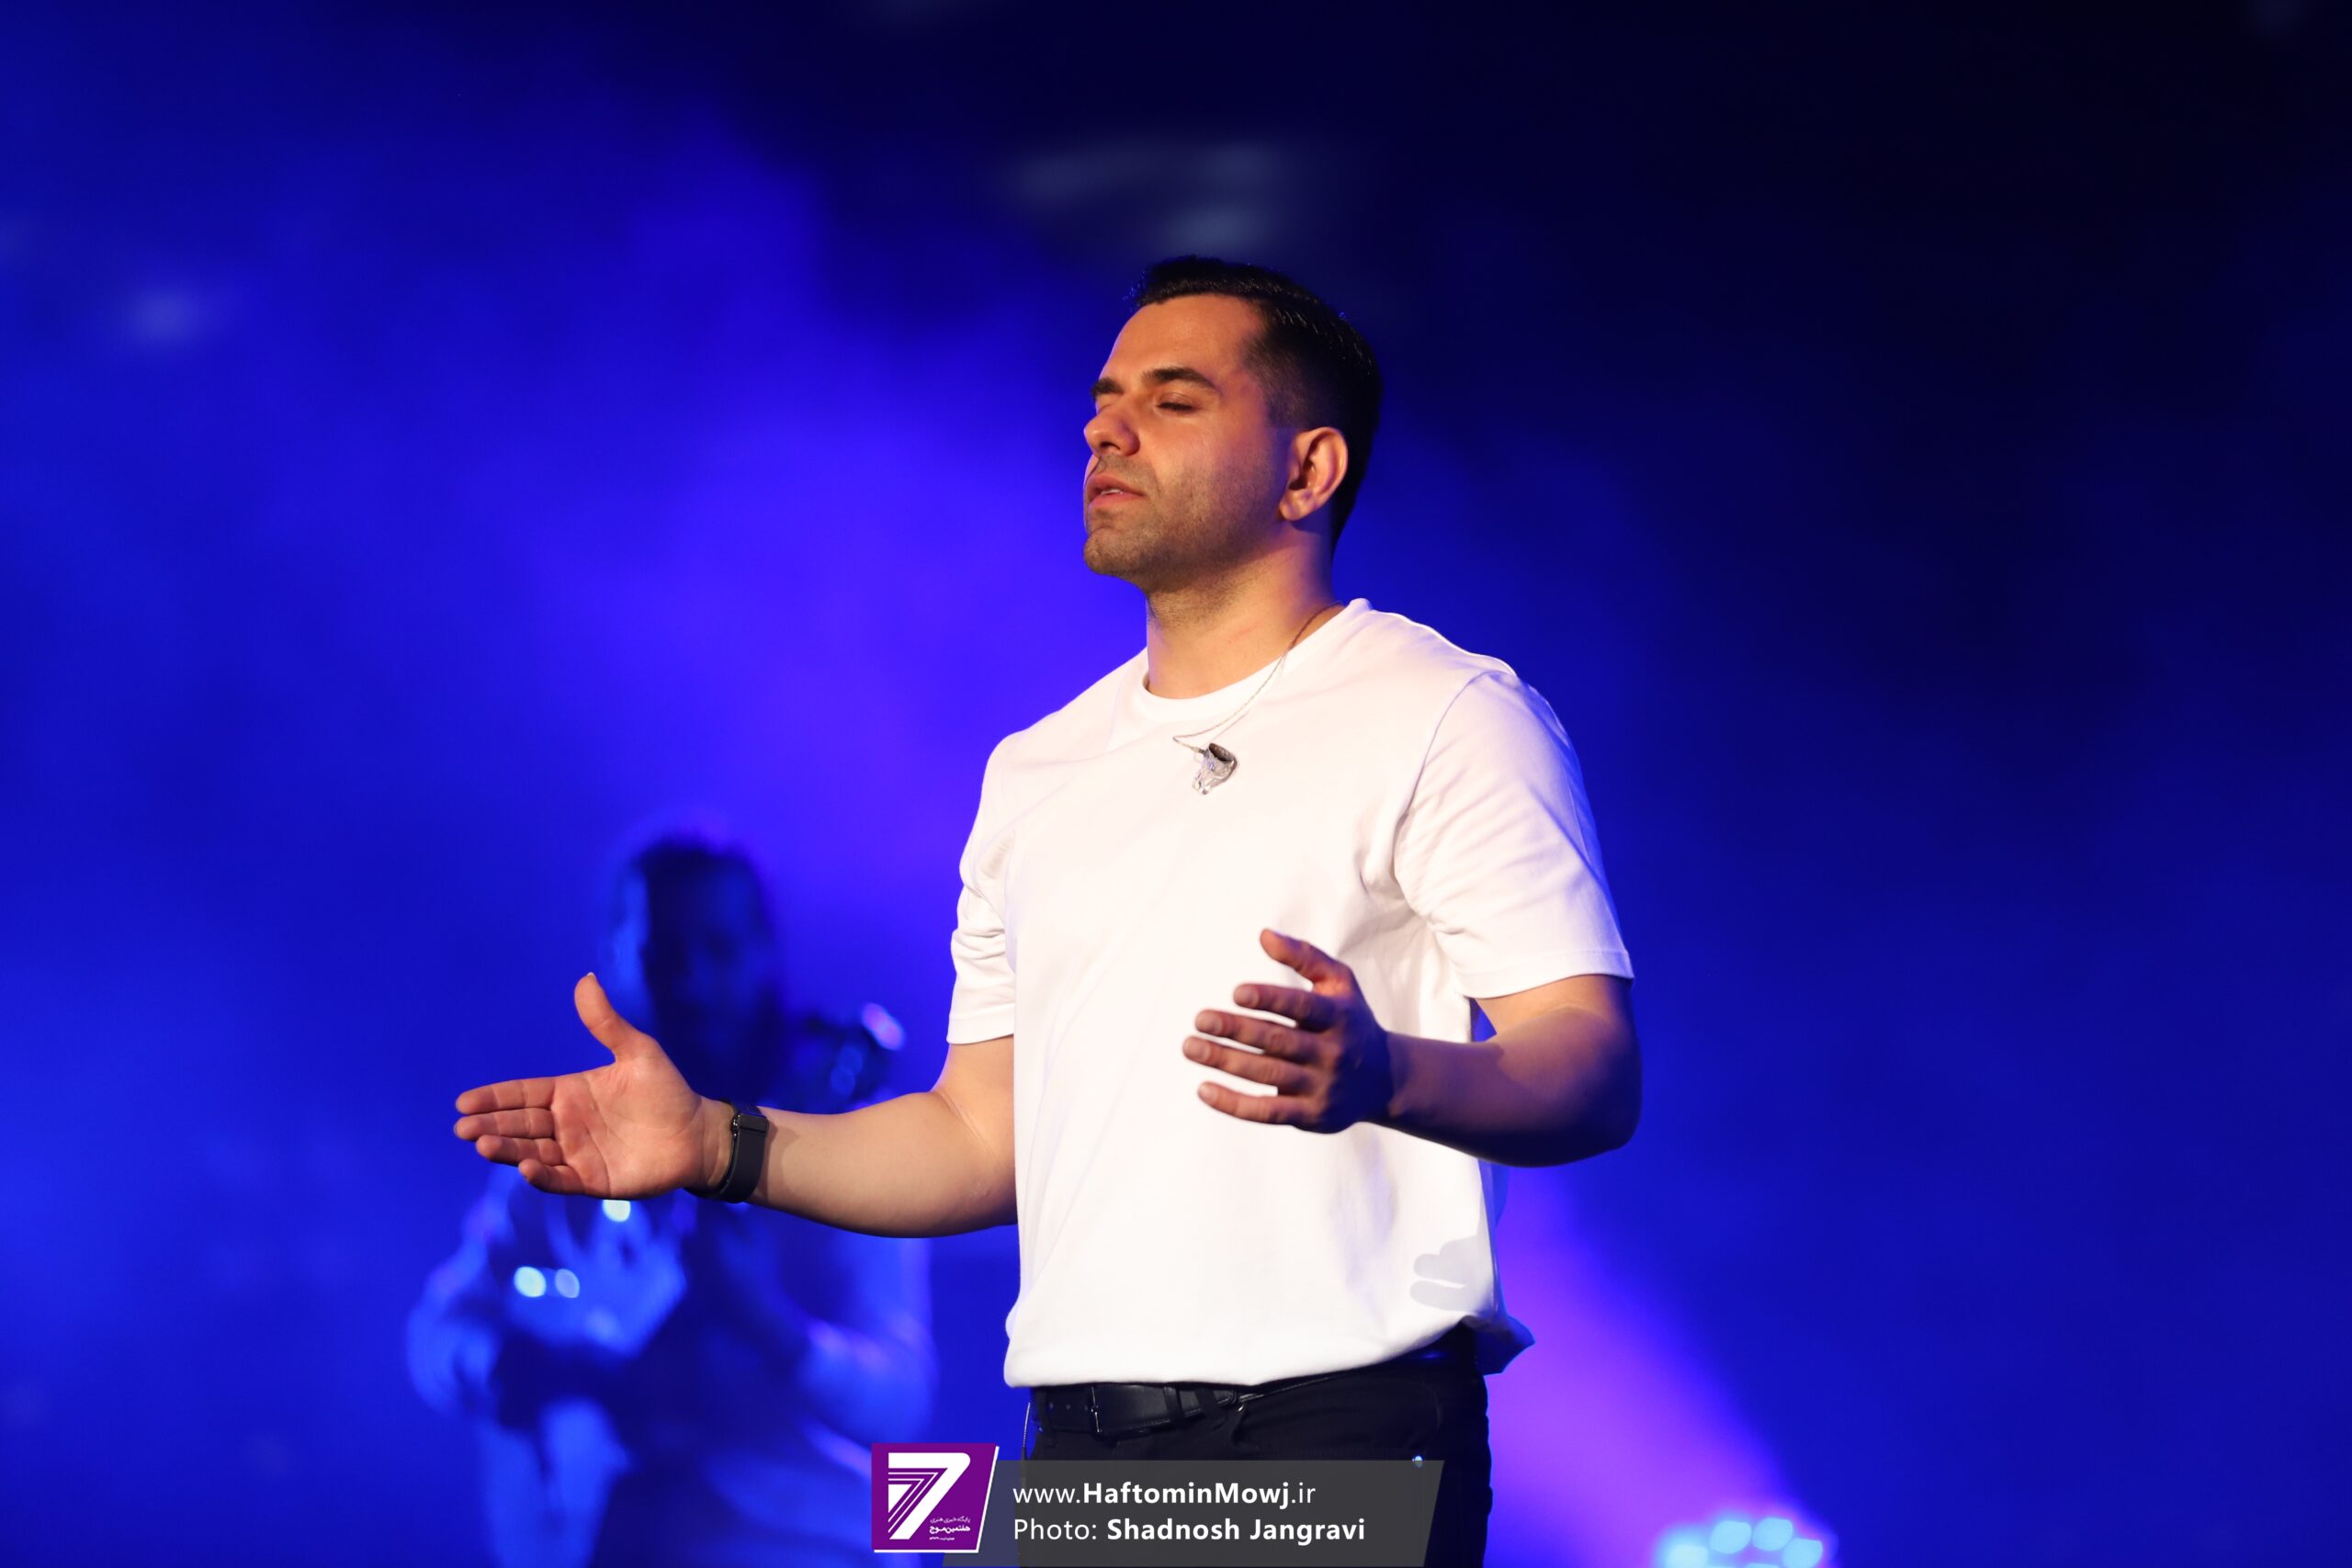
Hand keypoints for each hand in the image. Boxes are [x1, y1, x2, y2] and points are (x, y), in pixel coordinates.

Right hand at [454, 974, 725, 1196]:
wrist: (698, 1134)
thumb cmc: (666, 1091)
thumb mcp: (637, 1051)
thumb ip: (607, 1023)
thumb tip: (585, 978)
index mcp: (570, 1093)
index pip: (523, 1094)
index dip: (494, 1098)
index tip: (463, 1101)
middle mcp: (567, 1124)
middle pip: (520, 1124)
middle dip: (490, 1125)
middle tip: (462, 1127)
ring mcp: (577, 1154)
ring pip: (533, 1152)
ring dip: (508, 1150)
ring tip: (483, 1144)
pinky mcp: (593, 1180)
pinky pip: (562, 1179)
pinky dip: (543, 1176)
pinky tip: (527, 1168)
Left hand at [1184, 928, 1395, 1133]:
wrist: (1385, 1080)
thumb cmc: (1350, 1021)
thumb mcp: (1340, 983)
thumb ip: (1305, 956)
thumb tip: (1263, 935)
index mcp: (1339, 1017)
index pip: (1302, 1008)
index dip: (1270, 999)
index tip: (1236, 993)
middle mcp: (1333, 1053)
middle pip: (1277, 1041)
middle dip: (1236, 1030)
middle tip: (1200, 1019)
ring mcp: (1322, 1087)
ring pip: (1267, 1074)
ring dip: (1225, 1061)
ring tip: (1191, 1047)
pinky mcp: (1311, 1116)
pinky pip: (1267, 1112)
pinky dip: (1234, 1103)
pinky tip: (1203, 1089)